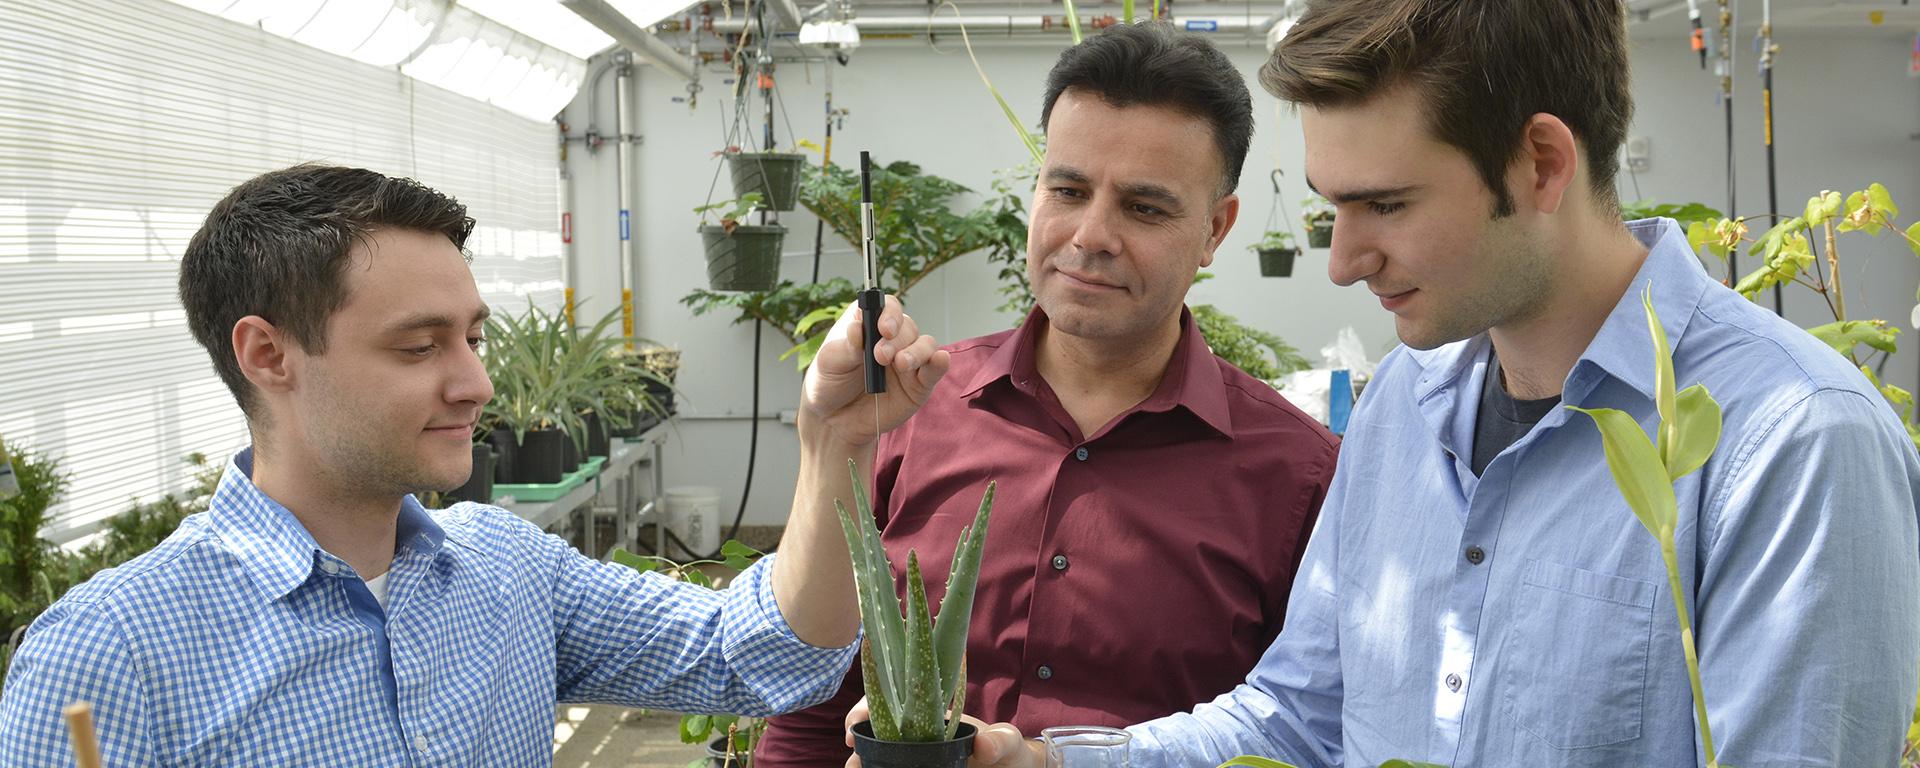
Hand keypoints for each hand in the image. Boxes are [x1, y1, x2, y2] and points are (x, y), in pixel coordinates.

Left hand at [802, 295, 949, 446]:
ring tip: (901, 364)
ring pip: (925, 345)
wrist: (834, 420)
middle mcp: (892, 339)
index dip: (889, 314)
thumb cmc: (830, 384)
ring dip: (917, 352)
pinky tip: (939, 360)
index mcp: (869, 325)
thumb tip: (857, 327)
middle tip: (880, 356)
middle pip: (907, 327)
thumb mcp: (829, 362)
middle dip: (897, 340)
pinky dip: (939, 363)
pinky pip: (935, 369)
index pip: (888, 307)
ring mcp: (908, 361)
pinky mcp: (919, 384)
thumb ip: (846, 346)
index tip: (883, 328)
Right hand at [842, 697, 1043, 767]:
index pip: (888, 701)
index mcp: (930, 716)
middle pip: (874, 733)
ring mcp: (917, 756)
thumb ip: (999, 741)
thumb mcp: (1007, 743)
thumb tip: (982, 744)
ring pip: (878, 757)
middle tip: (853, 762)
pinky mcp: (920, 767)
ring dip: (862, 763)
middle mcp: (917, 736)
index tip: (854, 728)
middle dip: (857, 745)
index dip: (865, 709)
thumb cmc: (1009, 750)